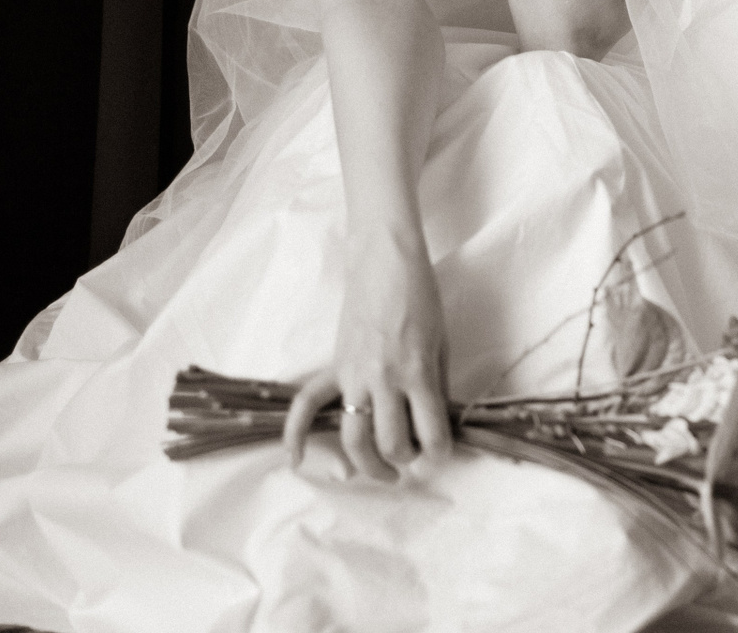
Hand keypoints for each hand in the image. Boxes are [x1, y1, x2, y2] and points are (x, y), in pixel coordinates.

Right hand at [283, 234, 452, 480]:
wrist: (385, 264)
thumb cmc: (421, 299)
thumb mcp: (441, 343)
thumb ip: (436, 384)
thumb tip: (436, 420)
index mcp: (418, 373)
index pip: (431, 432)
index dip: (441, 453)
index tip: (442, 453)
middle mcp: (384, 380)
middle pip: (390, 443)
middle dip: (405, 461)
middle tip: (414, 459)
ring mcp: (353, 376)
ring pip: (353, 438)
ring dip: (367, 465)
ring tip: (383, 472)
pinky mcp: (333, 367)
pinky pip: (306, 406)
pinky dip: (296, 435)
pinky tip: (297, 460)